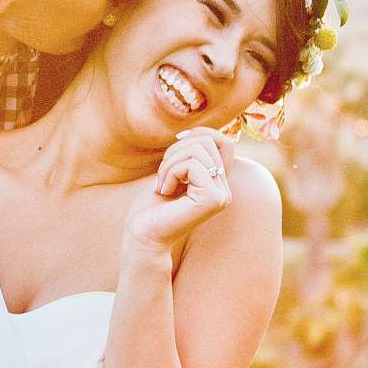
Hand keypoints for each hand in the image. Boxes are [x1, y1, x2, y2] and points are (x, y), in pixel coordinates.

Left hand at [125, 131, 236, 253]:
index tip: (176, 143)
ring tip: (162, 184)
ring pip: (198, 150)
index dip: (200, 133)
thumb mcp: (173, 171)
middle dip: (176, 151)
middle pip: (208, 141)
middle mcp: (225, 190)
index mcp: (218, 183)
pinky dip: (171, 172)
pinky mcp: (212, 199)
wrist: (142, 235)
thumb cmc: (152, 206)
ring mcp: (221, 196)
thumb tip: (197, 132)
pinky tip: (164, 191)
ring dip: (170, 163)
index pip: (224, 142)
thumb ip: (190, 155)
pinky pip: (192, 165)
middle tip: (162, 175)